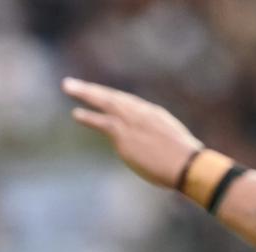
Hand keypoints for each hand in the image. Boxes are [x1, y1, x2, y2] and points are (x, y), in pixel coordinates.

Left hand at [62, 77, 202, 188]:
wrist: (186, 164)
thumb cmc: (185, 160)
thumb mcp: (172, 144)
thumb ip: (158, 141)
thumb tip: (154, 149)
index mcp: (153, 114)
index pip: (126, 104)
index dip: (110, 100)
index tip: (98, 94)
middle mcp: (140, 114)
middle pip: (112, 97)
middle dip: (91, 90)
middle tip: (70, 84)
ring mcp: (131, 123)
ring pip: (105, 102)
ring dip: (86, 94)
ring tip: (68, 87)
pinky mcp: (124, 136)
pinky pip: (103, 123)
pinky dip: (89, 118)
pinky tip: (76, 114)